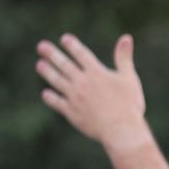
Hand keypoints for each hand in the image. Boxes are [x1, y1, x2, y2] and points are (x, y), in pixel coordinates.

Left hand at [36, 33, 148, 150]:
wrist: (121, 130)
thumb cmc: (129, 106)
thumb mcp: (129, 79)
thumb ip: (124, 58)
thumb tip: (126, 38)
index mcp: (96, 73)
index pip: (81, 54)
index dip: (72, 45)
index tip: (64, 39)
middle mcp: (82, 82)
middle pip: (64, 65)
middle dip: (52, 54)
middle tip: (41, 46)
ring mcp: (75, 97)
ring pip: (57, 81)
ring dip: (47, 72)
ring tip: (40, 65)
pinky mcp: (72, 113)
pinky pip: (58, 103)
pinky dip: (51, 98)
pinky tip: (46, 94)